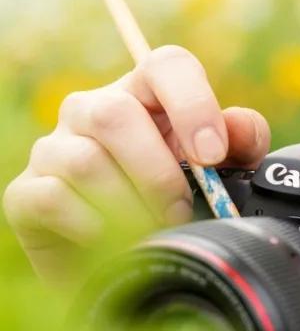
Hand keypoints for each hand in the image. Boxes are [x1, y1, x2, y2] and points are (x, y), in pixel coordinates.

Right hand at [2, 45, 269, 287]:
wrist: (134, 266)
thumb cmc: (182, 204)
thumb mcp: (225, 172)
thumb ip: (242, 141)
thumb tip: (239, 127)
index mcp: (148, 92)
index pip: (166, 64)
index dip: (193, 104)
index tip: (212, 156)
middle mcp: (95, 108)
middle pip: (116, 114)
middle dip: (157, 171)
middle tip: (180, 209)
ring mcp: (55, 146)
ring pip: (85, 160)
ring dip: (126, 204)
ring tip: (150, 228)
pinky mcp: (25, 192)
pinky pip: (51, 198)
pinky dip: (88, 225)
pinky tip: (108, 239)